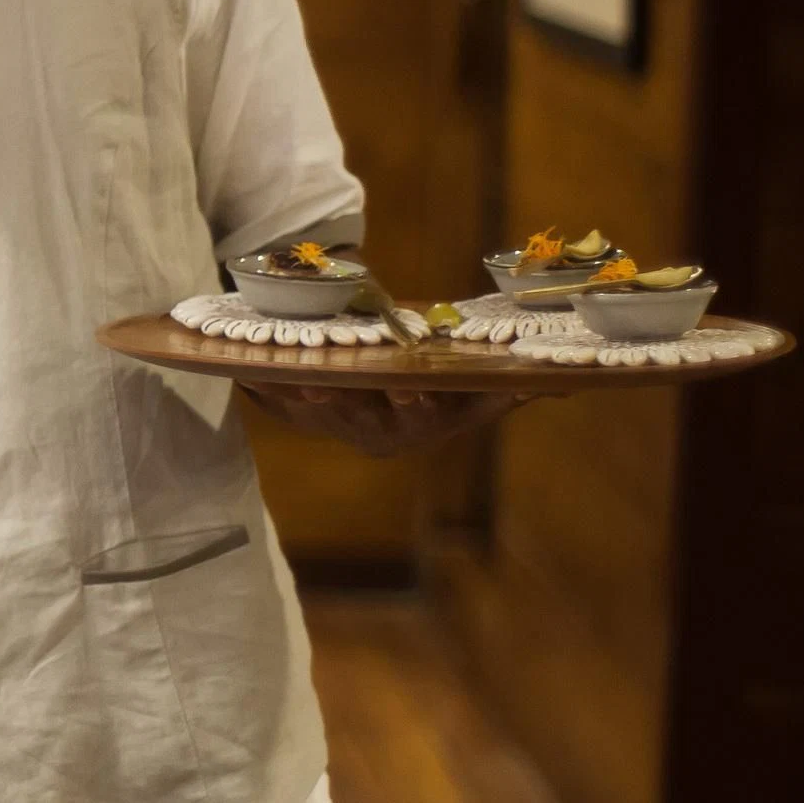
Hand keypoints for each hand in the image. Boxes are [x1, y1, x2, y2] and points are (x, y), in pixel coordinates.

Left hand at [243, 382, 543, 454]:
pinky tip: (240, 372)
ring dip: (287, 392)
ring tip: (272, 371)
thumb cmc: (440, 381)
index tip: (407, 385)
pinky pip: (274, 404)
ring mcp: (334, 424)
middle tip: (320, 376)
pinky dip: (258, 389)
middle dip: (337, 397)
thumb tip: (563, 383)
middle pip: (354, 415)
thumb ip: (509, 387)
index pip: (417, 416)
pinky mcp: (298, 412)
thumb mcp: (473, 387)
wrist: (390, 389)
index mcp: (420, 425)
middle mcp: (374, 431)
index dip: (412, 402)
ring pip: (308, 411)